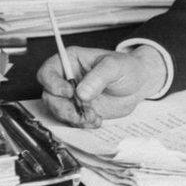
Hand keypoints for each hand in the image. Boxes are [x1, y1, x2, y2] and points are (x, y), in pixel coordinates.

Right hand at [36, 45, 165, 127]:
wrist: (138, 85)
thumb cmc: (126, 68)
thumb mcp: (115, 66)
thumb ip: (98, 76)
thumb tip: (81, 92)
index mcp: (70, 61)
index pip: (47, 72)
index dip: (53, 84)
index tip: (69, 92)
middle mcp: (67, 79)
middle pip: (49, 96)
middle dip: (64, 108)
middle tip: (82, 112)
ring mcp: (72, 96)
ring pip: (58, 111)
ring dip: (74, 118)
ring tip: (93, 116)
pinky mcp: (78, 110)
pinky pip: (71, 121)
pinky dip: (82, 124)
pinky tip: (96, 120)